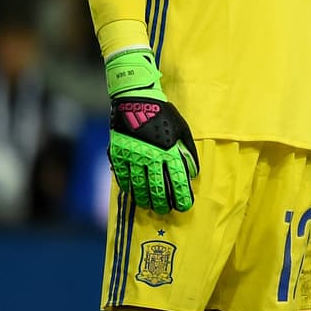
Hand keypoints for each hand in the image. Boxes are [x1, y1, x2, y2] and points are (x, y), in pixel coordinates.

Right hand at [106, 48, 199, 213]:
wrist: (135, 100)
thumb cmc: (162, 114)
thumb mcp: (181, 129)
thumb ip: (187, 152)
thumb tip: (193, 173)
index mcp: (169, 150)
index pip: (177, 178)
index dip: (181, 194)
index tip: (185, 205)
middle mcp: (151, 156)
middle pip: (157, 186)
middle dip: (163, 201)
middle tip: (166, 210)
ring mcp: (132, 156)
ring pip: (139, 185)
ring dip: (145, 199)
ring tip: (150, 207)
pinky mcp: (118, 154)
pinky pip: (122, 176)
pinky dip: (129, 187)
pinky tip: (133, 194)